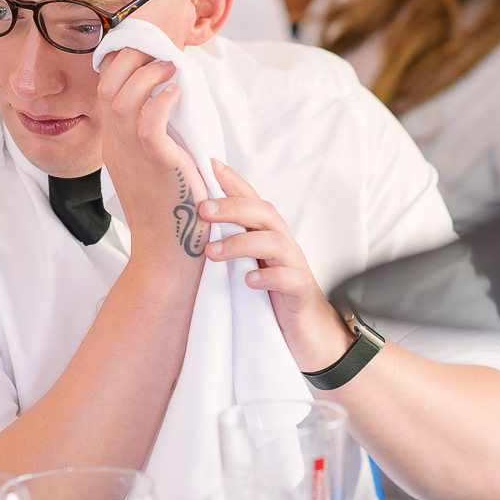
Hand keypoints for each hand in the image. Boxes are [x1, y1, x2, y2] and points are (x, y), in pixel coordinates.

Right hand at [96, 47, 209, 270]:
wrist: (168, 253)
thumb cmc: (170, 210)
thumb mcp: (154, 165)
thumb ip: (157, 136)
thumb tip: (176, 102)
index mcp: (114, 145)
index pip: (105, 92)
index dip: (121, 65)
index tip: (146, 52)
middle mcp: (116, 147)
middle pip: (107, 87)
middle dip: (130, 60)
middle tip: (158, 53)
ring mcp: (131, 155)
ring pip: (122, 99)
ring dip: (148, 75)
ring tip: (171, 67)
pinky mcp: (155, 164)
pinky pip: (149, 122)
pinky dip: (163, 100)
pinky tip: (178, 92)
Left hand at [199, 159, 351, 370]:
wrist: (308, 334)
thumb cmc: (271, 296)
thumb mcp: (245, 266)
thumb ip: (228, 243)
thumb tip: (191, 226)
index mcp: (266, 235)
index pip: (252, 200)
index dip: (233, 181)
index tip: (209, 164)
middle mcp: (282, 244)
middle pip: (264, 213)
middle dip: (233, 207)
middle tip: (202, 210)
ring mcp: (294, 266)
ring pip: (275, 242)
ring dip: (242, 243)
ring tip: (212, 253)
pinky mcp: (301, 293)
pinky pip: (290, 279)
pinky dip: (268, 277)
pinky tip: (248, 281)